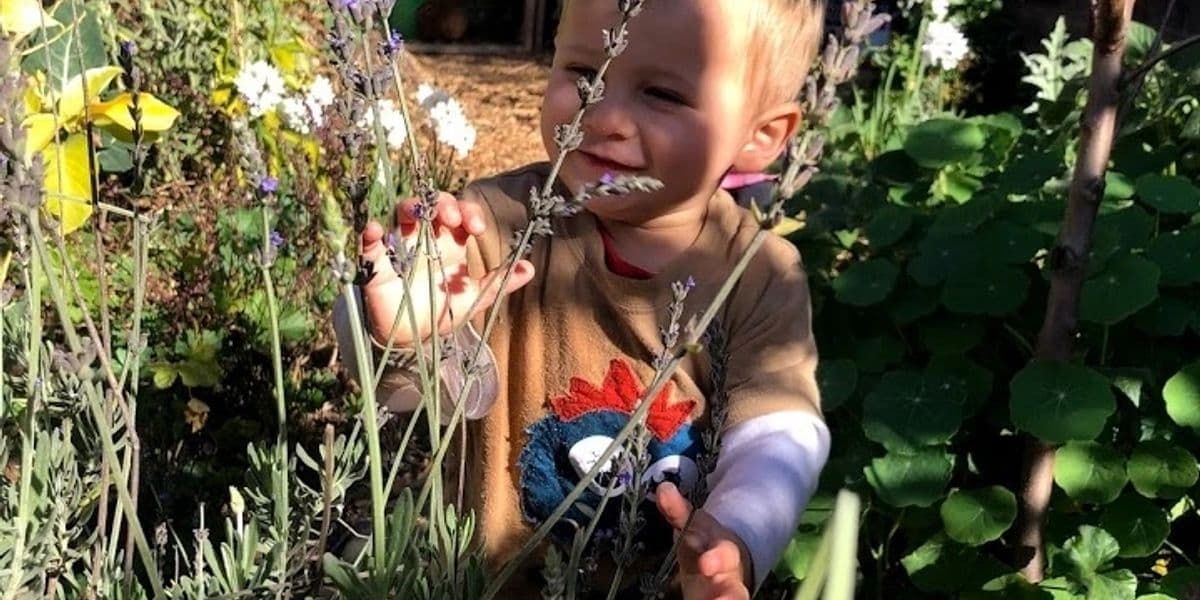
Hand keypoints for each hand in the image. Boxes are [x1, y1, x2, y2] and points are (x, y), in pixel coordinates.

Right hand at [358, 192, 534, 346]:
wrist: (411, 339)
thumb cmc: (442, 311)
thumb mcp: (474, 298)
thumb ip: (499, 283)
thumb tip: (529, 268)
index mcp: (450, 243)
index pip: (459, 214)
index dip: (468, 212)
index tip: (477, 227)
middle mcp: (426, 238)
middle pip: (432, 205)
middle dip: (443, 204)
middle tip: (453, 216)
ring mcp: (400, 247)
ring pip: (402, 214)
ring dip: (410, 207)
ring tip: (419, 212)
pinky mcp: (376, 265)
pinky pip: (369, 245)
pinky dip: (370, 235)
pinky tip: (375, 229)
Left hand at [656, 482, 752, 599]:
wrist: (720, 567)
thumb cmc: (702, 546)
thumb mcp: (692, 528)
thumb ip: (678, 511)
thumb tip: (663, 488)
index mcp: (722, 551)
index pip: (723, 552)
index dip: (716, 557)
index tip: (706, 563)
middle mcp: (728, 577)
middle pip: (732, 587)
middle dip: (727, 594)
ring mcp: (726, 594)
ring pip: (733, 599)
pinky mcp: (723, 599)